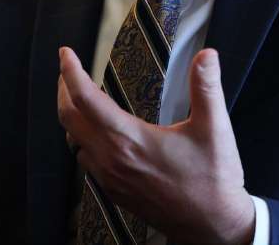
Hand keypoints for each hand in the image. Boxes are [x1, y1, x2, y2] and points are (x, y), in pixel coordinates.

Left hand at [57, 46, 253, 244]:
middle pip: (69, 117)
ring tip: (80, 97)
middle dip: (64, 88)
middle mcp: (112, 159)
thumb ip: (206, 87)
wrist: (212, 226)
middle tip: (68, 69)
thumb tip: (206, 55)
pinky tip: (97, 133)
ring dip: (72, 115)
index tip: (66, 53)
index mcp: (130, 139)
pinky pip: (86, 161)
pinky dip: (82, 139)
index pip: (85, 98)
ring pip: (74, 140)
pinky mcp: (115, 192)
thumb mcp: (215, 128)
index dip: (71, 71)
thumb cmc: (213, 179)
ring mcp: (111, 178)